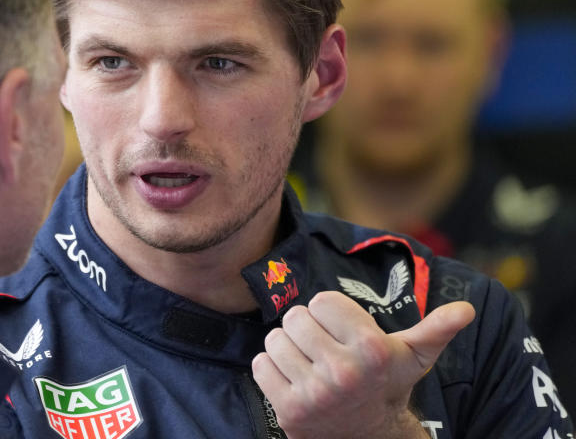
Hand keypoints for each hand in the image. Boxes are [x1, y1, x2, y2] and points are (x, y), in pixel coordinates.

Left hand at [251, 291, 474, 438]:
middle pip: (295, 317)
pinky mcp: (288, 409)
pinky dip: (272, 368)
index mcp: (370, 349)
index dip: (331, 314)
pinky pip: (261, 364)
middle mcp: (342, 371)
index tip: (344, 332)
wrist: (369, 437)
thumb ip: (436, 329)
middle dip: (307, 329)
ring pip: (275, 338)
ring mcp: (314, 393)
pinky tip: (295, 379)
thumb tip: (465, 309)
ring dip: (288, 347)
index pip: (322, 301)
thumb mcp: (413, 357)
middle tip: (324, 349)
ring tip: (310, 363)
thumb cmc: (386, 386)